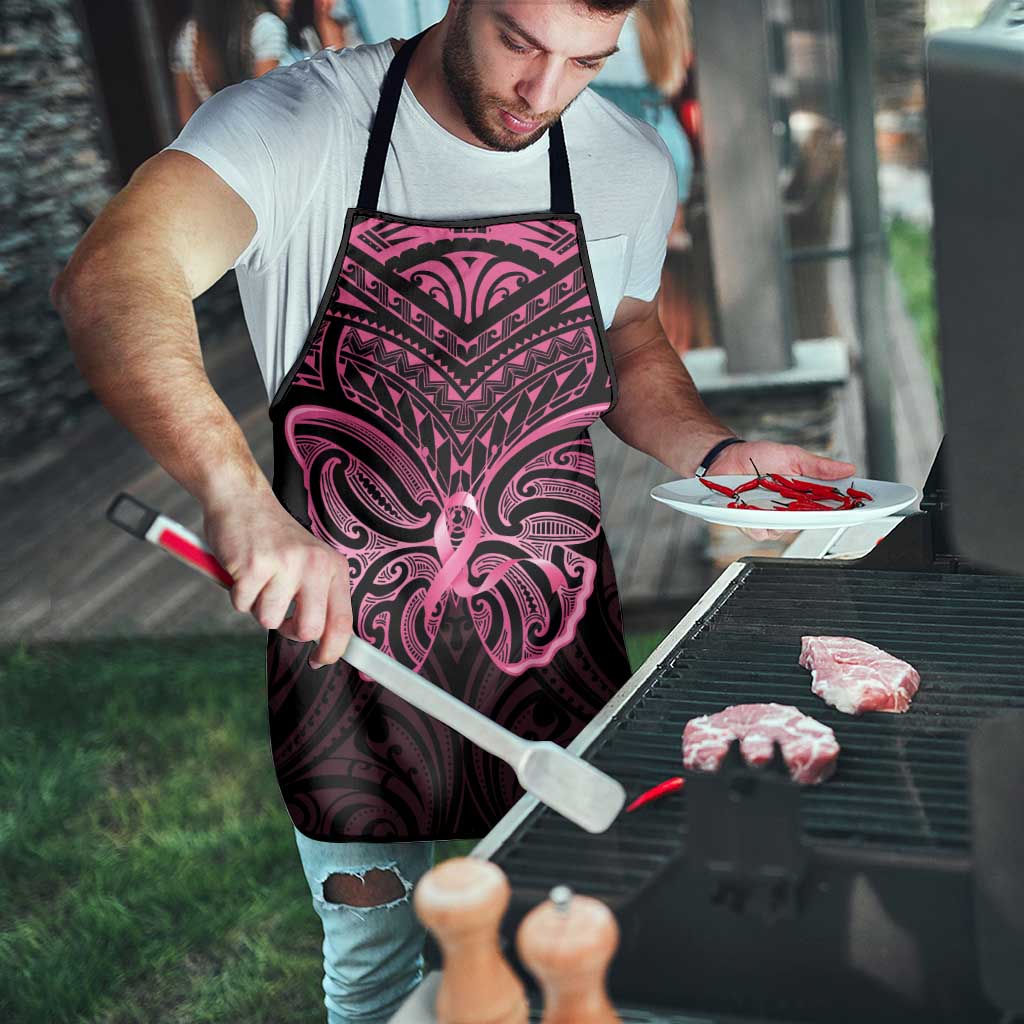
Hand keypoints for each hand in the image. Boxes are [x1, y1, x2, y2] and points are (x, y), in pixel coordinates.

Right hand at [203, 490, 352, 667]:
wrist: (242, 499)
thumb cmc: (274, 538)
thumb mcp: (310, 561)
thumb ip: (319, 596)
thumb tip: (324, 643)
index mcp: (333, 567)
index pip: (343, 621)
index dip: (332, 650)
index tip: (320, 660)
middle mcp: (315, 565)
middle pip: (309, 630)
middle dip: (289, 631)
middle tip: (279, 613)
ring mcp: (285, 564)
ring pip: (269, 620)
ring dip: (258, 607)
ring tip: (259, 579)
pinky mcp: (254, 565)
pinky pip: (242, 605)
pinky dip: (238, 594)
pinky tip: (243, 570)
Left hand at [708, 440, 856, 542]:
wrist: (726, 457)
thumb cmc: (758, 457)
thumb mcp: (792, 456)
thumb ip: (818, 466)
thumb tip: (848, 468)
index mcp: (803, 495)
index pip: (829, 507)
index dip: (844, 510)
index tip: (858, 508)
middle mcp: (789, 510)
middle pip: (809, 523)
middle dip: (813, 517)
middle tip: (813, 506)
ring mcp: (770, 518)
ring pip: (784, 530)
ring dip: (781, 519)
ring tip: (775, 504)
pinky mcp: (750, 523)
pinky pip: (759, 531)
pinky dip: (758, 524)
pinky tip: (755, 512)